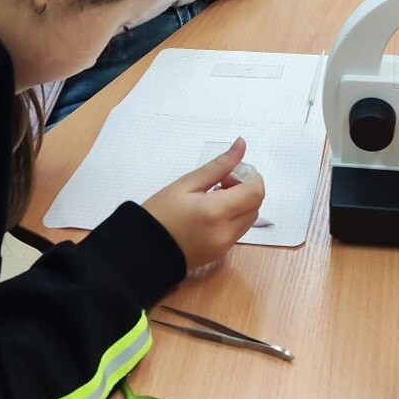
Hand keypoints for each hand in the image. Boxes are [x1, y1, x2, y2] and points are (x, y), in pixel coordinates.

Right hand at [143, 137, 264, 270]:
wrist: (141, 252)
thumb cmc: (159, 213)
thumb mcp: (186, 183)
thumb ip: (219, 165)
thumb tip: (242, 145)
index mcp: (217, 212)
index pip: (256, 191)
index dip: (248, 176)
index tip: (227, 174)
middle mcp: (226, 232)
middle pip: (257, 204)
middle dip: (245, 188)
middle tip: (220, 183)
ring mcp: (225, 245)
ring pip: (250, 217)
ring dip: (241, 202)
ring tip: (214, 197)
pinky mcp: (221, 253)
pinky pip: (239, 229)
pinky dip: (234, 216)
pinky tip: (211, 212)